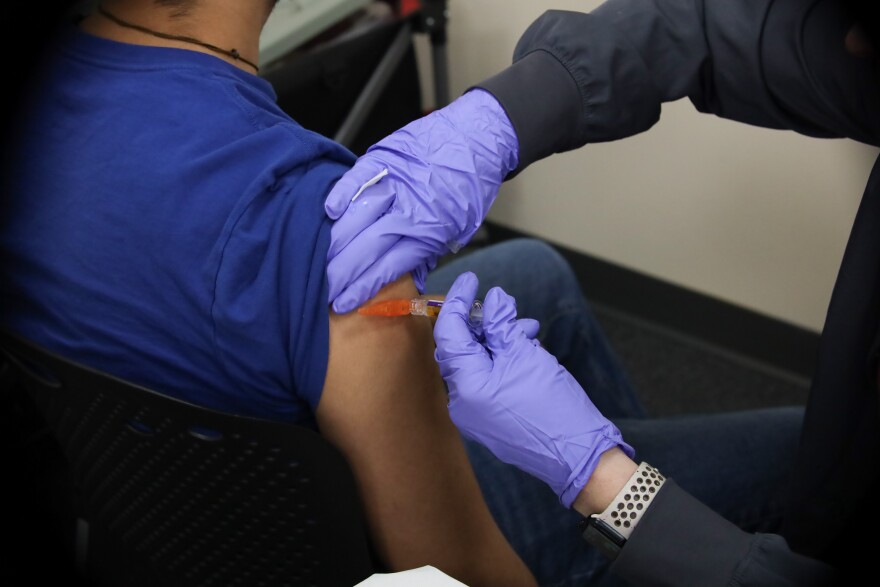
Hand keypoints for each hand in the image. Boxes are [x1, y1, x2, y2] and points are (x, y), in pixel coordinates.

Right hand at [325, 89, 518, 313]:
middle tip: (320, 290)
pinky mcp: (385, 160)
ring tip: (316, 262)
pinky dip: (342, 193)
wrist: (479, 138)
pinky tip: (327, 212)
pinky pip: (358, 178)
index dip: (362, 288)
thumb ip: (428, 252)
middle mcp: (409, 212)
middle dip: (339, 273)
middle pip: (367, 248)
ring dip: (334, 242)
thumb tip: (406, 280)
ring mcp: (396, 184)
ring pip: (358, 217)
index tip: (342, 303)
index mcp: (429, 234)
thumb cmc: (469, 187)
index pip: (388, 268)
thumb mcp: (458, 230)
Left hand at [434, 272, 633, 507]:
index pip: (449, 333)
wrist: (579, 455)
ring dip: (499, 341)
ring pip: (478, 363)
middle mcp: (462, 402)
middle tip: (503, 307)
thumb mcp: (526, 354)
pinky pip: (487, 380)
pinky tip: (527, 350)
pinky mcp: (490, 420)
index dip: (456, 301)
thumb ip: (502, 324)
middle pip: (461, 348)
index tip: (470, 280)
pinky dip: (503, 361)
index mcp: (466, 385)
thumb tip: (492, 299)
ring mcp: (475, 414)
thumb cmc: (554, 407)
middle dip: (483, 323)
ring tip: (527, 330)